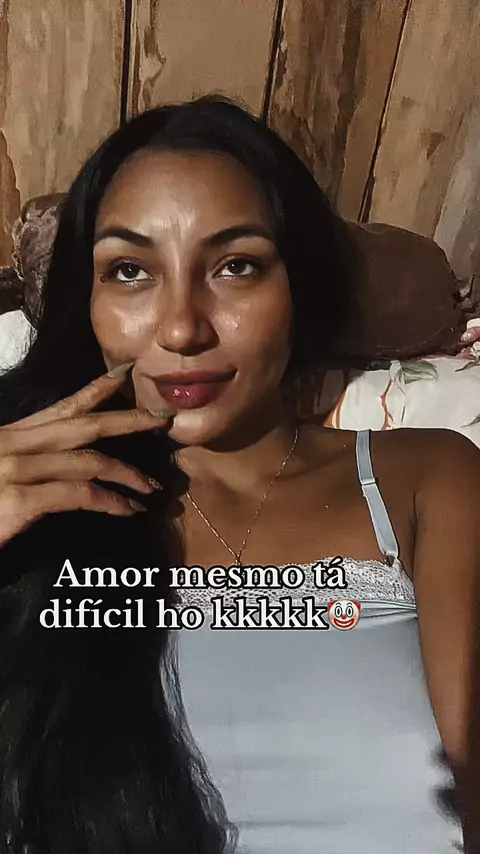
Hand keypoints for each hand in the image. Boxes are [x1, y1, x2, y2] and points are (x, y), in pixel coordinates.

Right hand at [0, 369, 172, 545]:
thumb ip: (24, 463)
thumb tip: (58, 461)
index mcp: (10, 436)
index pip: (61, 407)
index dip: (96, 390)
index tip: (125, 375)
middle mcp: (13, 444)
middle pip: (84, 425)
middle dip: (128, 419)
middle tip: (163, 419)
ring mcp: (14, 470)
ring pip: (88, 461)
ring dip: (128, 473)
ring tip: (152, 486)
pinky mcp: (18, 501)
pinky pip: (78, 495)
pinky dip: (110, 502)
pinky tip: (129, 511)